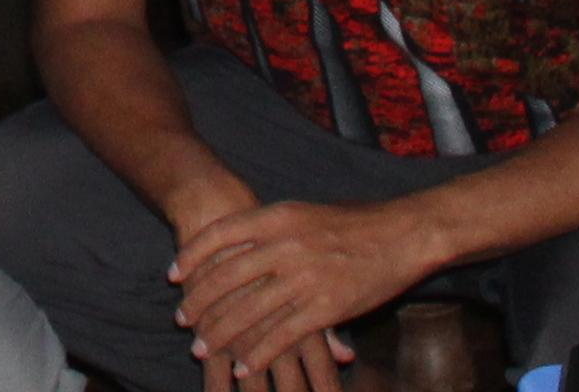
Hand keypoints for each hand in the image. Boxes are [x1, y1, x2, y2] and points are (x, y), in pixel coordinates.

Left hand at [171, 189, 435, 389]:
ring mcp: (305, 277)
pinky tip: (244, 365)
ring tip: (202, 348)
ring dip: (221, 334)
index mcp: (279, 216)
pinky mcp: (326, 307)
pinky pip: (282, 335)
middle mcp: (286, 245)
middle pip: (228, 277)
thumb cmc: (356, 223)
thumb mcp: (305, 213)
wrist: (404, 234)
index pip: (220, 235)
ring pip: (249, 311)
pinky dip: (259, 353)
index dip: (192, 257)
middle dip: (200, 302)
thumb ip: (272, 229)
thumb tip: (238, 239)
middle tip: (183, 320)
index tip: (175, 276)